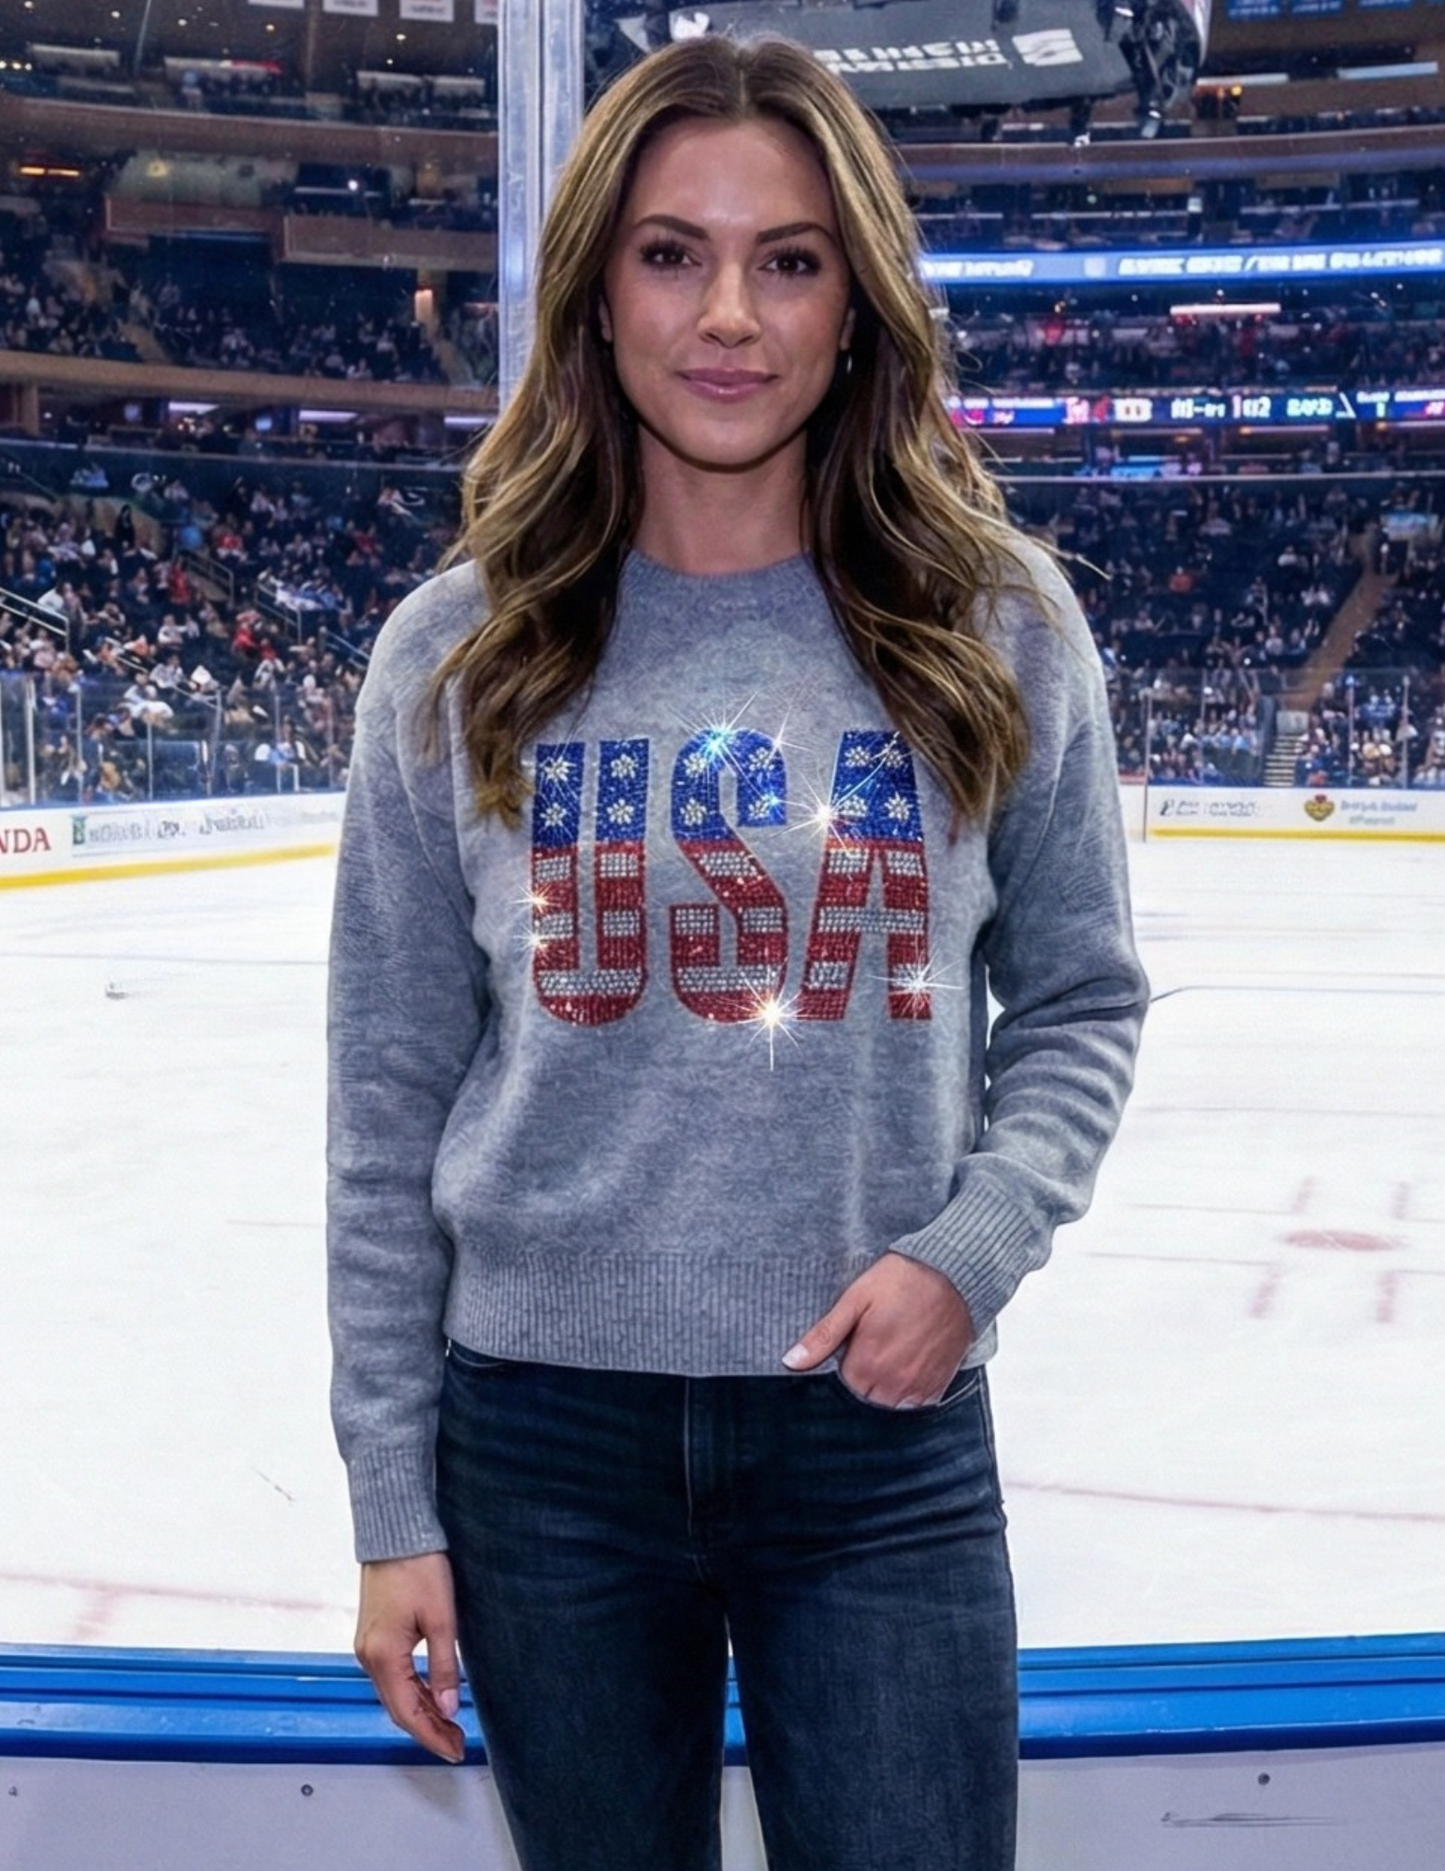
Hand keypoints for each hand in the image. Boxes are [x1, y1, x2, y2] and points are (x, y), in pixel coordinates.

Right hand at [354, 1551, 465, 1762]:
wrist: (395, 1532)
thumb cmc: (418, 1566)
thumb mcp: (442, 1618)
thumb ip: (444, 1667)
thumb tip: (448, 1708)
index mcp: (383, 1655)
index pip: (407, 1712)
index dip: (431, 1735)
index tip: (453, 1750)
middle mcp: (368, 1655)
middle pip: (398, 1708)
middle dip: (427, 1729)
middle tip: (456, 1743)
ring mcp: (368, 1646)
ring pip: (394, 1693)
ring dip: (420, 1711)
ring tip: (450, 1725)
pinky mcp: (373, 1635)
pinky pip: (392, 1676)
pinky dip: (412, 1691)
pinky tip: (431, 1695)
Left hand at [782, 1252, 975, 1407]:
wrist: (953, 1275)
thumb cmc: (901, 1281)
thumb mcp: (855, 1299)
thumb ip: (823, 1335)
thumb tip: (790, 1362)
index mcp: (867, 1364)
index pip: (840, 1388)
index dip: (840, 1370)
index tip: (847, 1351)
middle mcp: (892, 1383)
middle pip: (863, 1400)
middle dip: (859, 1381)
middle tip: (868, 1350)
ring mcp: (917, 1387)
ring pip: (887, 1406)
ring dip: (882, 1389)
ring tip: (886, 1357)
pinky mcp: (937, 1386)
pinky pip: (914, 1405)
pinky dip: (906, 1392)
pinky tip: (905, 1364)